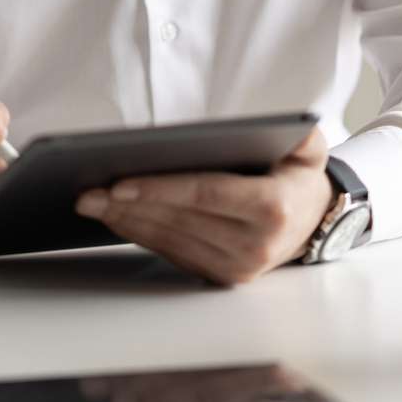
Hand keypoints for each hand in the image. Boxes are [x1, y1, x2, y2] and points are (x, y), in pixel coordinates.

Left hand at [74, 129, 332, 284]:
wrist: (314, 223)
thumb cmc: (299, 177)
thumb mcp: (308, 149)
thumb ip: (298, 132)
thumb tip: (280, 124)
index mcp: (271, 208)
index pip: (204, 195)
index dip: (158, 189)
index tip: (118, 183)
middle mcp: (255, 245)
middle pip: (178, 220)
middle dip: (127, 206)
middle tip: (86, 192)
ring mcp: (237, 267)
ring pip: (169, 240)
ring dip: (125, 222)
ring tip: (92, 202)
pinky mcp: (221, 277)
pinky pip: (172, 253)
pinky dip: (140, 234)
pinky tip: (116, 217)